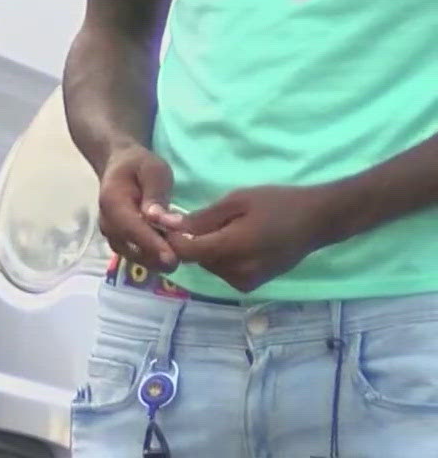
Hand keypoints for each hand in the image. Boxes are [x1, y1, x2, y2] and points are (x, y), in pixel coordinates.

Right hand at [95, 142, 179, 271]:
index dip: (151, 245)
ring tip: (180, 257)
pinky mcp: (119, 240)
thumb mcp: (153, 170)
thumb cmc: (140, 165)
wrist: (120, 165)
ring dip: (155, 261)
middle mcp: (107, 222)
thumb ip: (156, 194)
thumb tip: (159, 220)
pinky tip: (170, 255)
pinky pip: (135, 255)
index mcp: (112, 201)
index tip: (172, 259)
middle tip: (184, 260)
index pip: (130, 228)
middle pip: (130, 248)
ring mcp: (111, 233)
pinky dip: (152, 259)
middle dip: (156, 258)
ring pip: (132, 256)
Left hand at [170, 184, 339, 293]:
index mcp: (234, 249)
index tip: (172, 219)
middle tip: (208, 218)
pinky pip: (223, 271)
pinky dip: (221, 257)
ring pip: (208, 265)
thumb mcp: (237, 201)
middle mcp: (238, 273)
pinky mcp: (252, 285)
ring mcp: (246, 283)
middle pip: (196, 259)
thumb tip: (168, 224)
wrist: (318, 220)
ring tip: (228, 227)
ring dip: (208, 248)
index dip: (173, 237)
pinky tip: (237, 240)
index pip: (186, 251)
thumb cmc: (278, 203)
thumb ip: (202, 217)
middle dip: (193, 240)